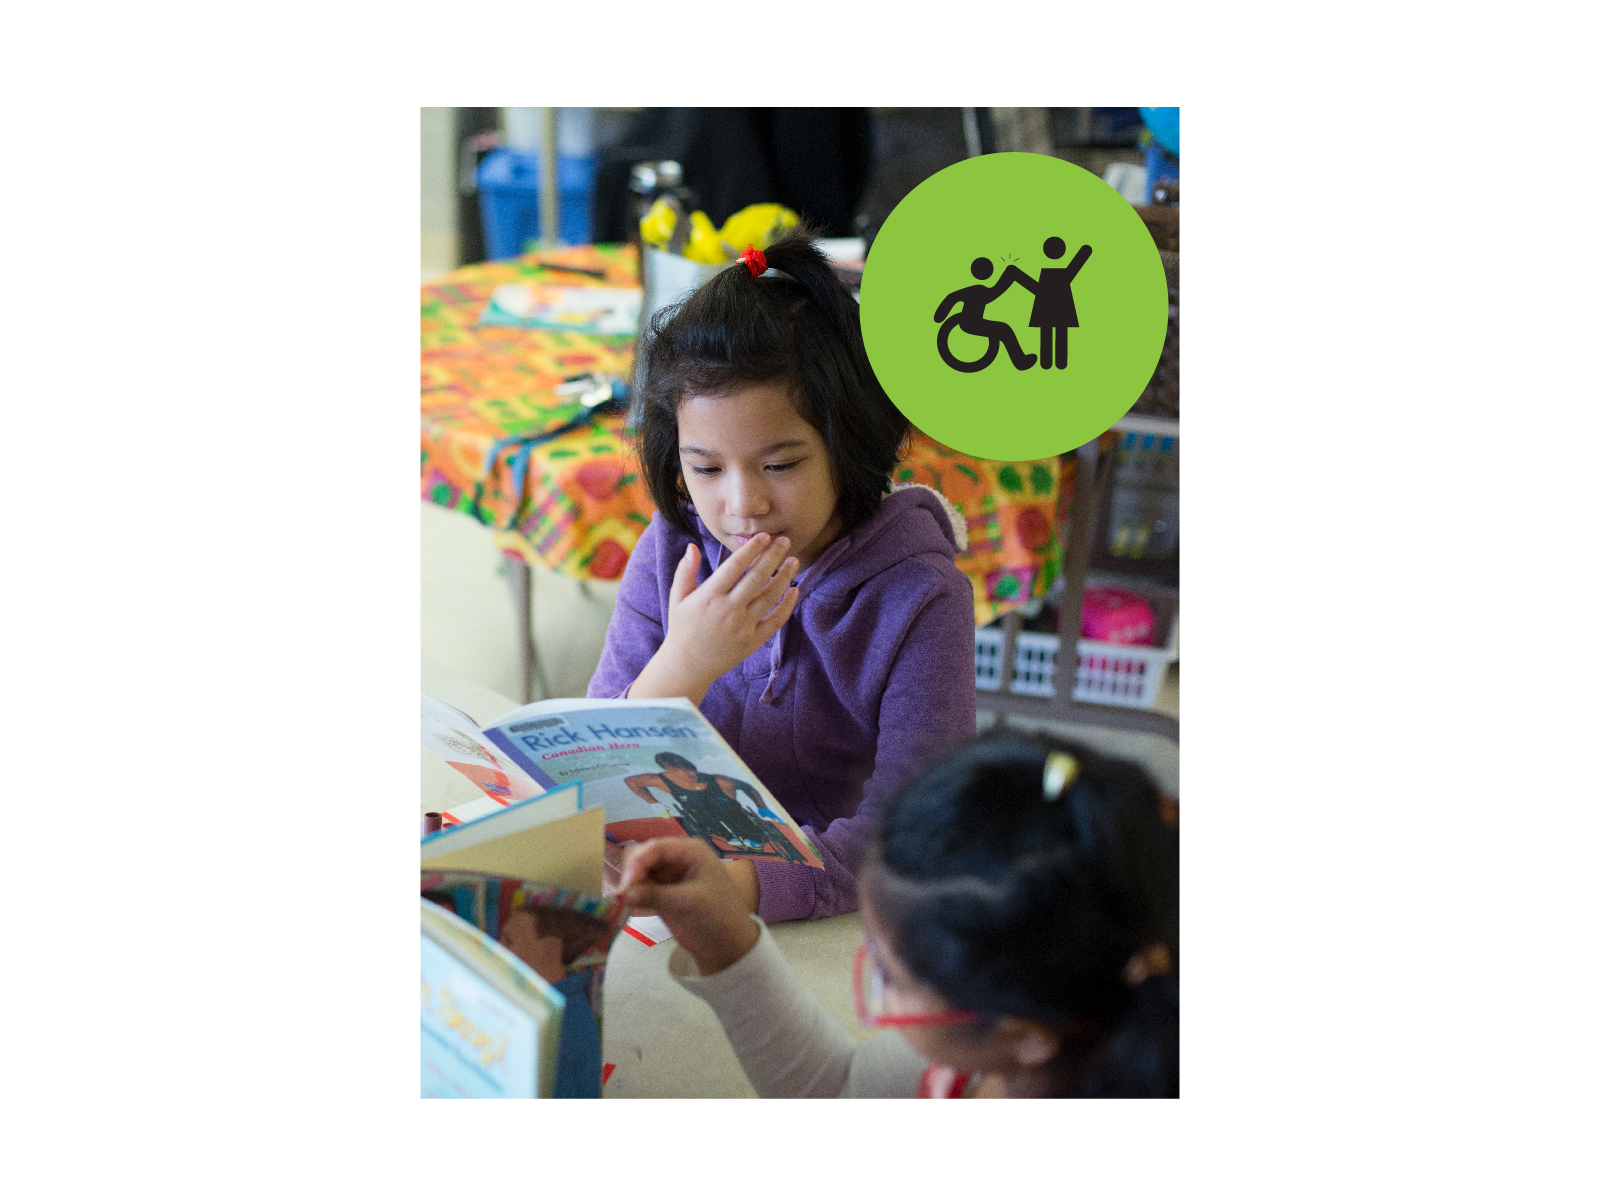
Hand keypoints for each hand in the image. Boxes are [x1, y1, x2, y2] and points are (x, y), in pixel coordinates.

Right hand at [617, 838, 760, 975]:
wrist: (727, 946)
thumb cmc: (717, 916)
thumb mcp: (689, 902)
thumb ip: (655, 895)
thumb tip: (621, 894)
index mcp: (690, 851)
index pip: (656, 847)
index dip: (637, 862)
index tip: (625, 885)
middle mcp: (677, 859)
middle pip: (642, 856)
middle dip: (631, 873)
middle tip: (622, 896)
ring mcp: (667, 876)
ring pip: (638, 872)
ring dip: (628, 884)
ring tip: (622, 902)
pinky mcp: (660, 894)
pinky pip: (639, 888)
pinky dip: (631, 895)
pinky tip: (624, 905)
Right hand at [628, 533, 800, 703]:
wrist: (687, 665)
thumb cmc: (682, 628)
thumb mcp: (677, 598)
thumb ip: (685, 571)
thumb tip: (692, 546)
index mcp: (709, 596)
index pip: (735, 566)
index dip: (751, 549)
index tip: (763, 536)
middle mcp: (728, 610)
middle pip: (757, 577)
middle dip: (773, 556)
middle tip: (785, 540)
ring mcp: (743, 627)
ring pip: (770, 596)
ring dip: (785, 576)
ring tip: (794, 560)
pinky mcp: (753, 641)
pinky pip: (776, 621)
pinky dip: (788, 605)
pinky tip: (795, 590)